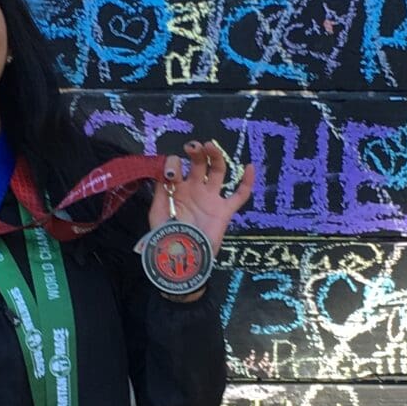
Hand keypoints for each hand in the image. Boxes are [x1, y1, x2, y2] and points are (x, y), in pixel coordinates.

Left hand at [148, 139, 254, 258]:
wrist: (182, 259)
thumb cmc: (167, 237)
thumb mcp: (157, 213)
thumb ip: (160, 192)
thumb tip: (164, 173)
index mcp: (176, 189)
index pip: (177, 168)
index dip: (173, 165)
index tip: (171, 174)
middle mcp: (194, 189)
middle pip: (199, 164)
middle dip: (196, 152)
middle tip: (192, 147)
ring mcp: (211, 198)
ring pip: (218, 171)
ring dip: (215, 156)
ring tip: (209, 146)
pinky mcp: (224, 211)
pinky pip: (239, 196)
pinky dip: (247, 182)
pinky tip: (249, 167)